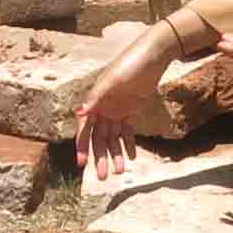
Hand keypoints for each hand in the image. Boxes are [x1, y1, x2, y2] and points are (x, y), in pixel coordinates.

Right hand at [75, 25, 175, 181]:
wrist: (152, 55)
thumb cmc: (130, 64)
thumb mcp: (113, 81)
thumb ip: (96, 98)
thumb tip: (80, 112)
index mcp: (95, 100)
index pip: (85, 129)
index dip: (82, 146)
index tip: (81, 164)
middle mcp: (103, 107)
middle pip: (99, 138)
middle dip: (100, 157)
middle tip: (103, 177)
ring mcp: (117, 109)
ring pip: (114, 138)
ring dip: (116, 154)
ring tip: (120, 172)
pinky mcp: (131, 110)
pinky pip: (128, 131)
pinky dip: (129, 144)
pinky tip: (132, 158)